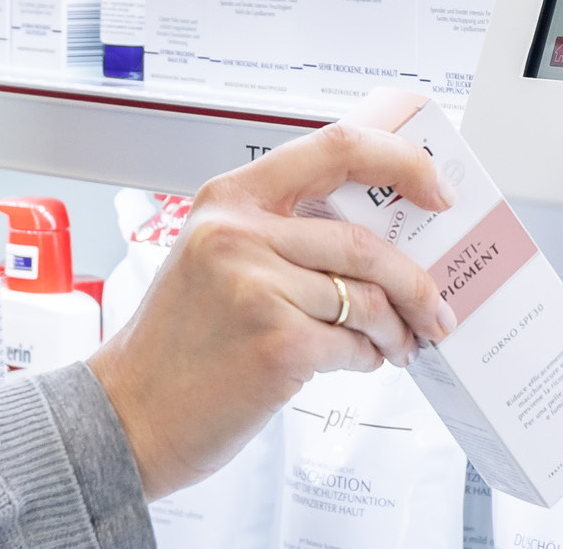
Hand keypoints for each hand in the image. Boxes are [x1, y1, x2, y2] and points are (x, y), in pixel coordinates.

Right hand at [86, 120, 459, 500]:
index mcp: (229, 199)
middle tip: (436, 304)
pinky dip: (368, 358)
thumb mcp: (213, 259)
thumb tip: (371, 238)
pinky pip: (355, 345)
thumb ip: (280, 233)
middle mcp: (240, 233)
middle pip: (364, 240)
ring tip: (396, 344)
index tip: (435, 187)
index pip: (335, 147)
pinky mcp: (279, 344)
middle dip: (415, 279)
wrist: (126, 416)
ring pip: (368, 298)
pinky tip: (358, 363)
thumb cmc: (175, 345)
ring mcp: (258, 288)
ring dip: (395, 328)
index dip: (399, 160)